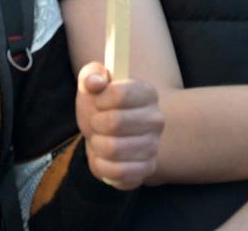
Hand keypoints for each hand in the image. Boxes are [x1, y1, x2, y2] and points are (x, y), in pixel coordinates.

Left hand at [75, 63, 163, 189]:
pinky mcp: (146, 169)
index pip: (120, 93)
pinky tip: (103, 157)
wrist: (110, 134)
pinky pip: (117, 172)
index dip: (100, 98)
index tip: (97, 102)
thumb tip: (95, 81)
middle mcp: (156, 119)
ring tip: (99, 139)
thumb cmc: (101, 106)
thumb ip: (91, 75)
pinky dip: (101, 165)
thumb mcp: (92, 84)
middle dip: (95, 123)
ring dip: (96, 144)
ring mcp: (153, 146)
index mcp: (147, 93)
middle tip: (96, 123)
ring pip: (113, 149)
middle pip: (115, 122)